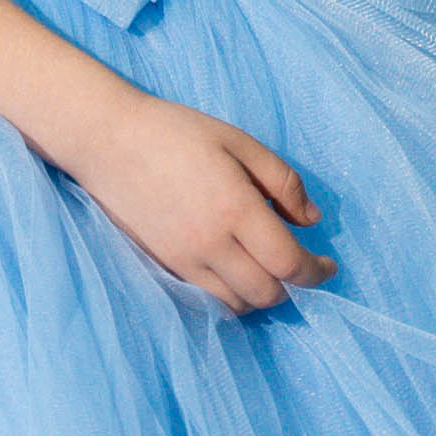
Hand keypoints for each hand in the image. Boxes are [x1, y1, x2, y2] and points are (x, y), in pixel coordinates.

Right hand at [67, 86, 332, 314]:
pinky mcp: (164, 265)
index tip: (328, 265)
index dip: (317, 272)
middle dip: (292, 285)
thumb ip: (283, 182)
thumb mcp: (240, 142)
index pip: (289, 264)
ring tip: (266, 267)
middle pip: (267, 294)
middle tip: (300, 264)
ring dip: (260, 293)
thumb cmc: (177, 132)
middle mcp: (210, 244)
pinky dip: (230, 293)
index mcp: (235, 209)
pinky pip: (207, 298)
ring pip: (237, 304)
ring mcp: (183, 260)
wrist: (107, 140)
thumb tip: (311, 221)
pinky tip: (235, 269)